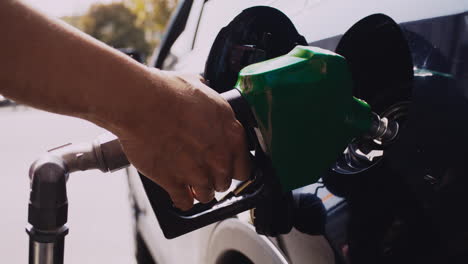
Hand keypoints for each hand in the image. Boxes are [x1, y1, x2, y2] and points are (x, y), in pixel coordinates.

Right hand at [114, 71, 250, 209]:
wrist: (141, 104)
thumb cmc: (168, 92)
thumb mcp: (200, 87)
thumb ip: (209, 100)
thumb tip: (205, 91)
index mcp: (231, 134)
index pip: (245, 167)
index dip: (234, 167)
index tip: (225, 166)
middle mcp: (219, 158)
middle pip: (225, 182)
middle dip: (214, 177)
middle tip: (202, 169)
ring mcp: (198, 174)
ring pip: (207, 195)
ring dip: (199, 190)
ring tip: (189, 180)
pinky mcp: (175, 183)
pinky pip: (185, 203)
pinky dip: (182, 200)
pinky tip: (178, 192)